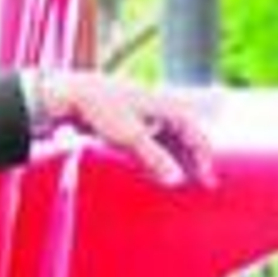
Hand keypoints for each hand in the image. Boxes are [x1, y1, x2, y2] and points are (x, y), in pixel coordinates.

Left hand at [36, 70, 215, 186]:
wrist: (70, 94)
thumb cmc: (101, 110)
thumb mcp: (130, 137)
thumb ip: (156, 159)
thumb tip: (176, 180)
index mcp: (163, 105)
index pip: (192, 130)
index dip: (202, 154)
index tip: (207, 177)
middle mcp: (156, 106)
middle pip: (184, 134)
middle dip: (195, 158)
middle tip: (205, 181)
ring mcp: (143, 112)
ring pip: (170, 137)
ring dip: (180, 157)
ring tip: (187, 178)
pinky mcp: (129, 119)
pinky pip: (154, 138)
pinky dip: (162, 154)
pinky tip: (161, 168)